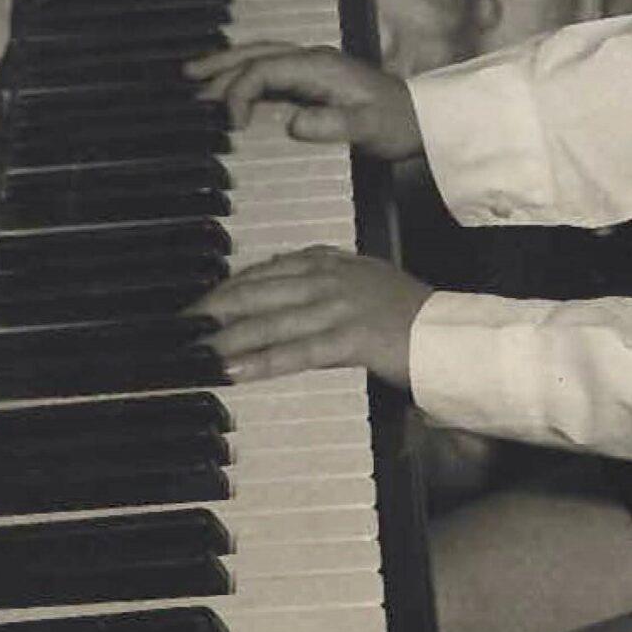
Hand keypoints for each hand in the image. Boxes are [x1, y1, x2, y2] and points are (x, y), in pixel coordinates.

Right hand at [184, 43, 423, 161]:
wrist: (421, 120)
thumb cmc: (395, 124)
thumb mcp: (368, 129)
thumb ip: (332, 126)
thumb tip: (293, 124)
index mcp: (318, 66)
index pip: (265, 69)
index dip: (241, 93)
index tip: (233, 126)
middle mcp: (311, 60)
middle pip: (257, 53)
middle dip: (221, 64)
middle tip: (188, 78)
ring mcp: (313, 68)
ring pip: (262, 57)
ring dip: (230, 64)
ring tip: (197, 77)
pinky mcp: (315, 80)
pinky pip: (272, 70)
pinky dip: (247, 74)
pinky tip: (233, 87)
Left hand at [192, 246, 431, 386]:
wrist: (451, 333)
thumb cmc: (410, 314)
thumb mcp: (364, 281)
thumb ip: (326, 278)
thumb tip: (283, 283)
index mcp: (332, 262)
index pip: (267, 270)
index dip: (228, 286)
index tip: (199, 302)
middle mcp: (330, 278)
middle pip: (258, 291)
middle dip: (214, 309)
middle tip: (180, 327)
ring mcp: (339, 307)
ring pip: (270, 321)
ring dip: (226, 337)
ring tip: (193, 350)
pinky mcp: (350, 338)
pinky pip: (295, 351)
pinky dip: (260, 360)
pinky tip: (232, 369)